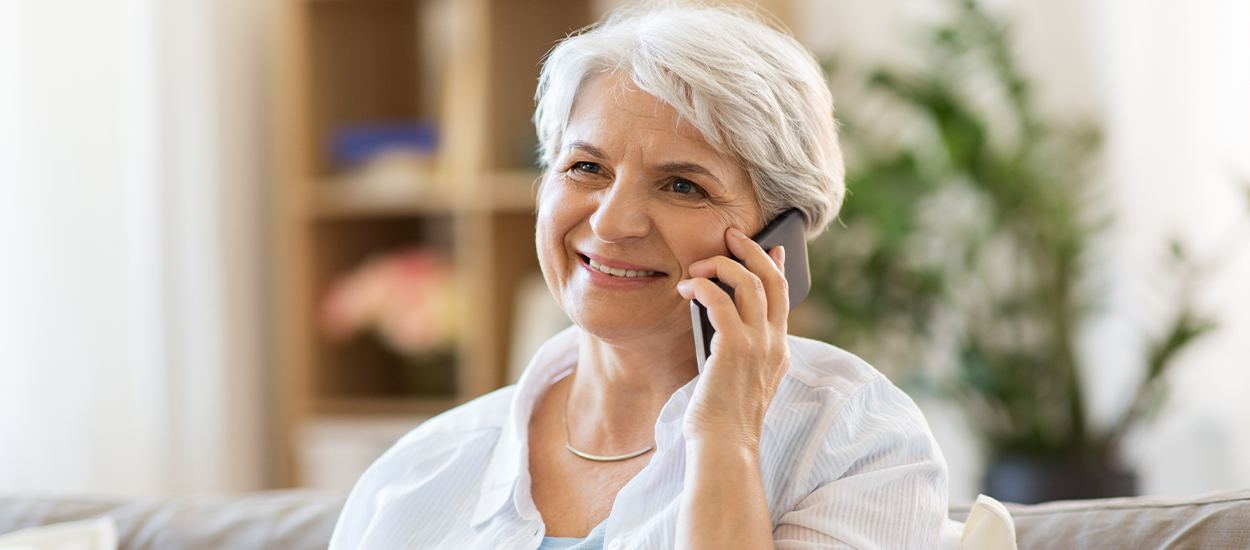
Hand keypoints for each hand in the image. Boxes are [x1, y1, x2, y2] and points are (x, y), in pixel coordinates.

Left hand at [676, 226, 789, 451]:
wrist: (723, 448)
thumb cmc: (721, 419)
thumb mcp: (737, 379)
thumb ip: (738, 350)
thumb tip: (718, 316)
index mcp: (779, 352)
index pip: (784, 298)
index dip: (777, 268)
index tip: (773, 248)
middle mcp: (775, 344)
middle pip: (772, 280)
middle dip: (752, 251)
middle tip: (731, 235)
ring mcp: (759, 345)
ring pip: (749, 282)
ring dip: (721, 265)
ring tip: (698, 265)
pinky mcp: (735, 348)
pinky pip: (720, 300)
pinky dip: (702, 286)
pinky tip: (686, 288)